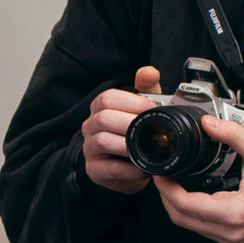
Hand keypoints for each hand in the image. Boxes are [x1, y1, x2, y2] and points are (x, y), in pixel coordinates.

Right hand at [83, 67, 163, 193]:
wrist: (126, 165)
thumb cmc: (133, 131)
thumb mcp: (141, 108)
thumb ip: (146, 88)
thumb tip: (149, 72)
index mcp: (100, 107)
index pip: (107, 98)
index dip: (132, 102)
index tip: (153, 109)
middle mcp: (90, 126)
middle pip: (103, 118)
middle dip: (130, 123)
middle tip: (151, 130)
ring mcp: (90, 149)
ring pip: (102, 141)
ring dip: (128, 145)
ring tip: (145, 149)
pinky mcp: (94, 170)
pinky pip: (109, 168)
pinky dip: (129, 169)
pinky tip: (142, 169)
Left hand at [153, 117, 243, 242]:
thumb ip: (233, 135)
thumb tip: (208, 123)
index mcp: (234, 213)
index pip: (186, 206)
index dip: (167, 189)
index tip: (161, 173)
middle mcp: (231, 232)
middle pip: (182, 219)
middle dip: (167, 197)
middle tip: (163, 177)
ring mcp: (231, 241)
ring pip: (190, 226)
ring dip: (178, 206)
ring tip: (175, 184)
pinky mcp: (233, 242)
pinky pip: (203, 230)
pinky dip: (193, 214)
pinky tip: (193, 197)